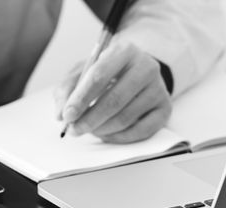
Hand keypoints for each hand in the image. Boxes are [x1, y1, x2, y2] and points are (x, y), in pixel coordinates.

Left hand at [55, 41, 171, 142]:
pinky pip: (140, 131)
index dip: (80, 99)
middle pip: (114, 100)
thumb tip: (60, 114)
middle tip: (74, 130)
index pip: (99, 76)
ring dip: (101, 129)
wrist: (135, 72)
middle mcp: (145, 67)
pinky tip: (106, 134)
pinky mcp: (164, 108)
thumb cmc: (105, 73)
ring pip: (125, 118)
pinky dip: (118, 137)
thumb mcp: (82, 72)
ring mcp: (158, 88)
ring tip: (88, 129)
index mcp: (123, 51)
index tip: (67, 116)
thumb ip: (67, 89)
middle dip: (89, 119)